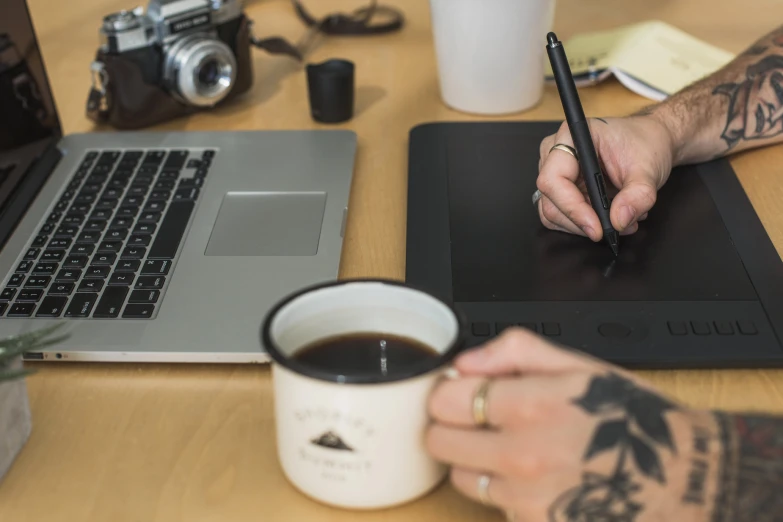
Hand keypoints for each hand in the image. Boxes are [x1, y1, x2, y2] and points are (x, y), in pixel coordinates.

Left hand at [426, 329, 719, 520]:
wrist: (687, 481)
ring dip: (476, 462)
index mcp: (530, 406)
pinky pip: (495, 506)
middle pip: (439, 442)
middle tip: (480, 422)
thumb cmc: (635, 422)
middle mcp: (521, 456)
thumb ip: (515, 352)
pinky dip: (505, 493)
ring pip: (461, 477)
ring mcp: (526, 500)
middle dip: (453, 427)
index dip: (450, 393)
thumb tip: (465, 361)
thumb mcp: (582, 366)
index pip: (443, 401)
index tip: (463, 393)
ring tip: (515, 450)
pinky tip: (538, 480)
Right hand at [536, 115, 674, 239]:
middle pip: (550, 200)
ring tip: (617, 221)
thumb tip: (618, 220)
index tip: (597, 227)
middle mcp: (555, 153)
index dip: (572, 207)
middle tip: (613, 228)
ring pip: (552, 212)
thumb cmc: (644, 144)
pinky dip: (582, 223)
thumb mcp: (648, 169)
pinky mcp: (560, 188)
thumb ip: (637, 195)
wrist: (650, 141)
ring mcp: (555, 171)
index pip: (554, 180)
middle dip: (580, 221)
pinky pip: (559, 214)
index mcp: (571, 137)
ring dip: (582, 226)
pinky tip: (607, 217)